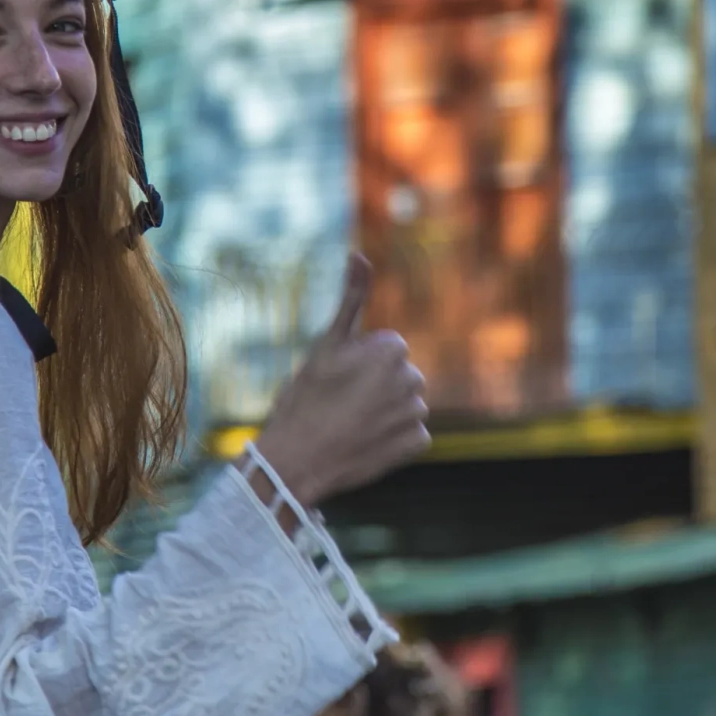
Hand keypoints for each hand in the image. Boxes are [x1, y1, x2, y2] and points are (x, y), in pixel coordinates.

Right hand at [253, 255, 428, 505]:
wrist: (297, 462)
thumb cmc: (306, 399)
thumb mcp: (326, 344)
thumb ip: (352, 298)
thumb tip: (359, 253)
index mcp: (392, 351)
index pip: (387, 348)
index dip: (360, 362)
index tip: (338, 379)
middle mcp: (413, 379)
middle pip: (398, 374)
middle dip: (376, 385)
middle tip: (341, 403)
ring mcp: (416, 413)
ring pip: (404, 403)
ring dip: (385, 411)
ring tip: (351, 424)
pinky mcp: (417, 444)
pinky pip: (411, 433)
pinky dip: (393, 438)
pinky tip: (366, 442)